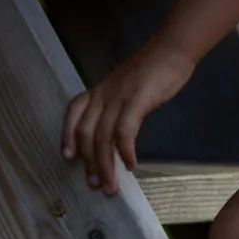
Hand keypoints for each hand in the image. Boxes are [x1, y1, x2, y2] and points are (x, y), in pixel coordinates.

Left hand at [62, 41, 195, 195]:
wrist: (170, 52)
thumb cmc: (151, 72)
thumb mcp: (125, 90)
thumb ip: (117, 109)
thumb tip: (114, 137)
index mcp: (99, 91)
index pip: (73, 113)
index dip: (67, 135)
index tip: (68, 157)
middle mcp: (103, 94)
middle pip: (87, 132)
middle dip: (90, 162)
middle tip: (96, 185)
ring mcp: (119, 97)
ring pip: (103, 136)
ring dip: (106, 165)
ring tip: (111, 185)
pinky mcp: (136, 100)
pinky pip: (124, 130)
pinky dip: (125, 150)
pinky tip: (130, 164)